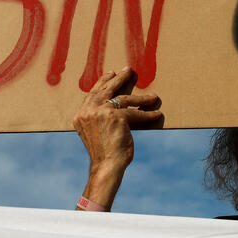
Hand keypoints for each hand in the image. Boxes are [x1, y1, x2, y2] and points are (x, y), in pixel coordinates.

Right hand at [72, 67, 161, 209]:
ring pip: (125, 99)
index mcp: (81, 115)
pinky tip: (156, 114)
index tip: (111, 74)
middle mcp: (89, 111)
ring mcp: (101, 112)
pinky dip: (147, 114)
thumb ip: (99, 118)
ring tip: (152, 96)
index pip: (93, 94)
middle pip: (107, 90)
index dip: (103, 83)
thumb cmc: (103, 153)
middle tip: (128, 71)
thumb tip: (114, 105)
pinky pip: (135, 112)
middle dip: (119, 79)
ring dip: (141, 98)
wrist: (106, 166)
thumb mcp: (96, 132)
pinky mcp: (116, 117)